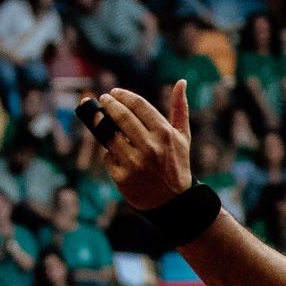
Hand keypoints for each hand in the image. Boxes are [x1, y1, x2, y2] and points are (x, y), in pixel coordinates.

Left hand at [95, 84, 194, 212]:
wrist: (175, 203)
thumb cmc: (177, 165)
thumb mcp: (183, 137)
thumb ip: (180, 109)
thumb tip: (181, 82)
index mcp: (164, 134)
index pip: (138, 105)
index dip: (122, 96)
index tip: (113, 93)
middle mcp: (150, 147)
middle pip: (121, 116)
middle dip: (108, 105)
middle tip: (103, 100)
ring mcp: (135, 163)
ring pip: (110, 135)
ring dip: (104, 126)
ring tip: (103, 121)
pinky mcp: (123, 177)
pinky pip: (108, 157)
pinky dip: (110, 153)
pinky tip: (116, 154)